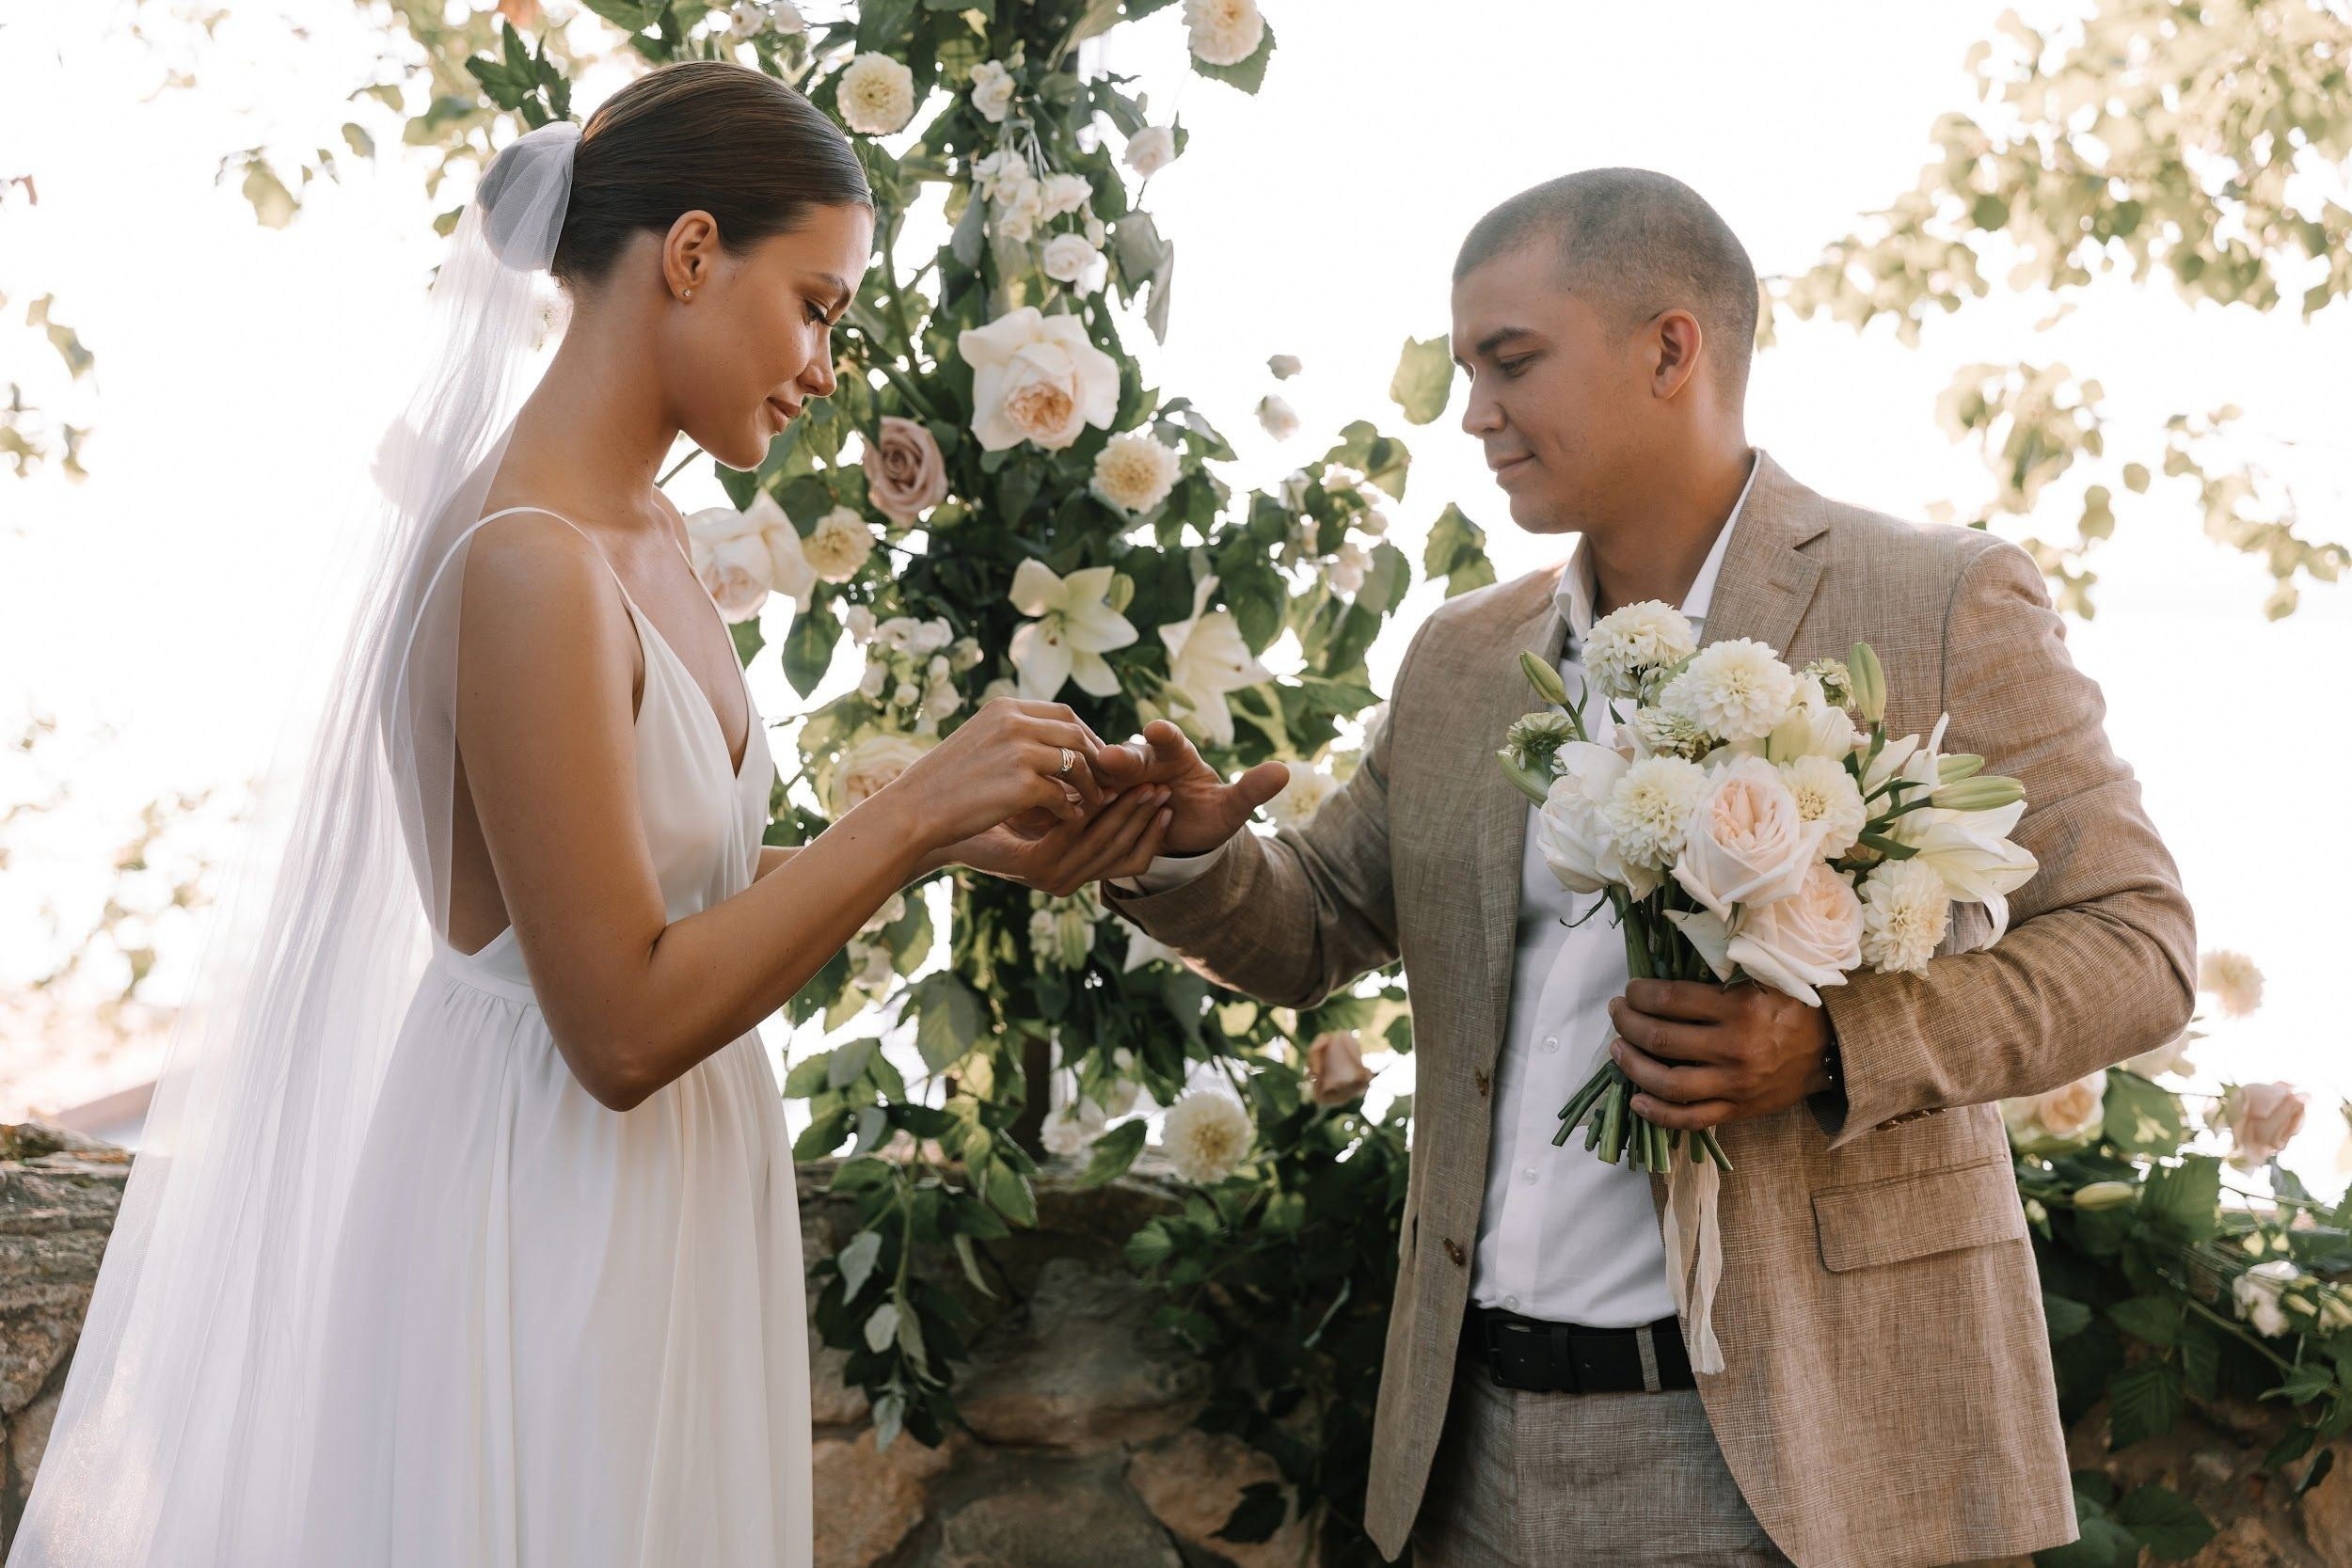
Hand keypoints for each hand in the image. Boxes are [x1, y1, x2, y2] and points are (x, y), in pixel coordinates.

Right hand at [882, 698, 1107, 849]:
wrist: (914, 809)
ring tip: (1092, 801)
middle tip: (1104, 780)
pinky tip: (1068, 819)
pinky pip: (1062, 796)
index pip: (1063, 713)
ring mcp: (1019, 752)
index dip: (1086, 735)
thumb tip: (1054, 742)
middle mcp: (1013, 723)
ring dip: (1089, 785)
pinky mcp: (1022, 785)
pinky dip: (1070, 809)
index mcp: (1004, 708)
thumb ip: (1012, 733)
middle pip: (1076, 734)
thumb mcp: (978, 738)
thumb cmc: (944, 780)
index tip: (1094, 757)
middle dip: (1096, 758)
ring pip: (1076, 764)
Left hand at [946, 784, 1174, 894]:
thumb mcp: (1033, 798)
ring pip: (1104, 844)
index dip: (1149, 829)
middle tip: (1167, 789)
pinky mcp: (1037, 867)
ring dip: (1131, 816)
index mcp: (1070, 869)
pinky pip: (1079, 837)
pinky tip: (1110, 790)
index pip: (1125, 855)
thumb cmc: (978, 806)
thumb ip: (1064, 795)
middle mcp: (1066, 879)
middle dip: (1146, 818)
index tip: (1168, 794)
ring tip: (1150, 791)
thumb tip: (1102, 768)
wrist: (930, 823)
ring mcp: (1052, 877)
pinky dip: (1098, 813)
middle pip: (1120, 850)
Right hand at [1086, 719, 1290, 856]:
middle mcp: (1144, 763)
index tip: (1155, 729)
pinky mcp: (1100, 802)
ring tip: (1085, 791)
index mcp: (1176, 755)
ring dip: (1093, 783)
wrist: (1180, 837)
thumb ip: (1252, 790)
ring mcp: (1118, 783)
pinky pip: (1087, 800)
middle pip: (1131, 757)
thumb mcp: (1230, 809)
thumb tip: (1285, 771)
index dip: (1163, 733)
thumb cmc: (1207, 816)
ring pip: (1102, 777)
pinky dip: (1076, 803)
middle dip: (1120, 758)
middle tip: (1108, 759)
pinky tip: (1062, 809)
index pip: (1170, 739)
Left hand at [1605, 980, 1831, 1130]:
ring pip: (1667, 1083)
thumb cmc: (1792, 1007)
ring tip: (1617, 1049)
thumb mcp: (1763, 978)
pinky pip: (1690, 1119)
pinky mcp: (1738, 1110)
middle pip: (1660, 1038)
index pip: (1670, 999)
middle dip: (1627, 1023)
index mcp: (1739, 1008)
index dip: (1640, 994)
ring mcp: (1734, 1084)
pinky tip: (1636, 1100)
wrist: (1832, 1050)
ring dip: (1632, 1065)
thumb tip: (1668, 973)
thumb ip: (1720, 977)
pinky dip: (1657, 1114)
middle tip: (1616, 1012)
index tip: (1631, 990)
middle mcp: (1734, 1048)